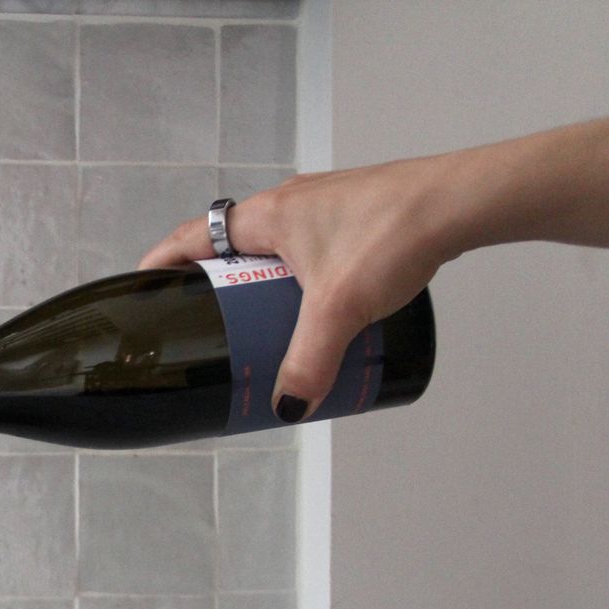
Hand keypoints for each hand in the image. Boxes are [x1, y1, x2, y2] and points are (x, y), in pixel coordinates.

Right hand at [139, 156, 462, 420]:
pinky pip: (312, 249)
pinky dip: (303, 279)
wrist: (463, 202)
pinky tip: (323, 306)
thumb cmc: (392, 235)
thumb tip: (286, 407)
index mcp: (266, 216)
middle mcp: (289, 203)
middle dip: (218, 288)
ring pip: (276, 249)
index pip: (192, 237)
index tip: (144, 291)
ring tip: (267, 326)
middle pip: (232, 248)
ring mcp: (326, 206)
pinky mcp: (358, 215)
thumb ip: (308, 362)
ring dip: (263, 285)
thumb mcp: (339, 310)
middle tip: (212, 327)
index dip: (162, 265)